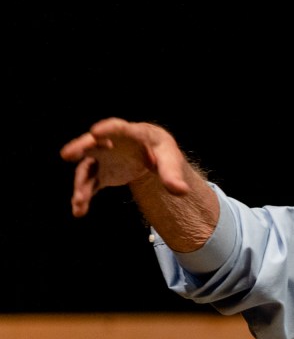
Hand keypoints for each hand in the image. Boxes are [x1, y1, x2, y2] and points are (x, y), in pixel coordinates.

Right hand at [60, 118, 191, 216]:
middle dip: (81, 147)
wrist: (150, 155)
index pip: (118, 128)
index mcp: (131, 134)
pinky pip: (89, 184)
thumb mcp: (170, 158)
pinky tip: (79, 210)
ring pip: (87, 169)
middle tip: (67, 154)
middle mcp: (111, 144)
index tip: (96, 132)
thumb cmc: (160, 151)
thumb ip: (172, 174)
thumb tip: (181, 191)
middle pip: (92, 144)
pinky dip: (84, 196)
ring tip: (79, 202)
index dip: (108, 129)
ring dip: (81, 184)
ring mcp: (103, 158)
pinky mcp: (100, 173)